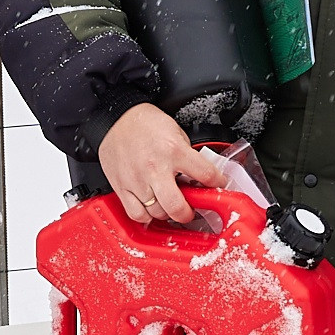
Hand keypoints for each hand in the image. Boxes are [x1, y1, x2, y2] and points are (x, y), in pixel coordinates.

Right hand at [98, 103, 229, 224]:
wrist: (115, 119)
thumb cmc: (144, 124)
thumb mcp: (176, 132)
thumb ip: (187, 155)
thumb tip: (198, 175)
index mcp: (174, 151)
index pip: (206, 175)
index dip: (218, 183)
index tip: (218, 186)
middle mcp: (155, 168)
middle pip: (177, 207)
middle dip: (188, 214)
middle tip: (190, 210)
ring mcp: (137, 180)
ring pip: (157, 213)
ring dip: (167, 213)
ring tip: (169, 204)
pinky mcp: (122, 187)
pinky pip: (136, 214)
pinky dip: (146, 216)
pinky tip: (151, 208)